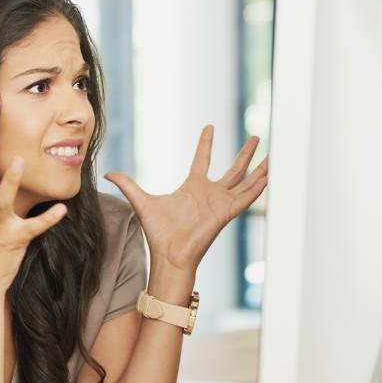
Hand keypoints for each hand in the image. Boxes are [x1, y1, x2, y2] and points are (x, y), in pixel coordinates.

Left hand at [104, 126, 268, 272]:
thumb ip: (127, 185)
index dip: (206, 143)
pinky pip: (246, 198)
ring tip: (274, 155)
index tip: (210, 127)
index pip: (203, 160)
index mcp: (193, 188)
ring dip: (259, 169)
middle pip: (233, 169)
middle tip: (257, 137)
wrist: (168, 255)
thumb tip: (107, 172)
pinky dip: (257, 188)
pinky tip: (269, 177)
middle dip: (245, 154)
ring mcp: (220, 203)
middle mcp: (210, 194)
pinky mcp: (226, 213)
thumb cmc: (158, 233)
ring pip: (245, 182)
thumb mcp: (141, 201)